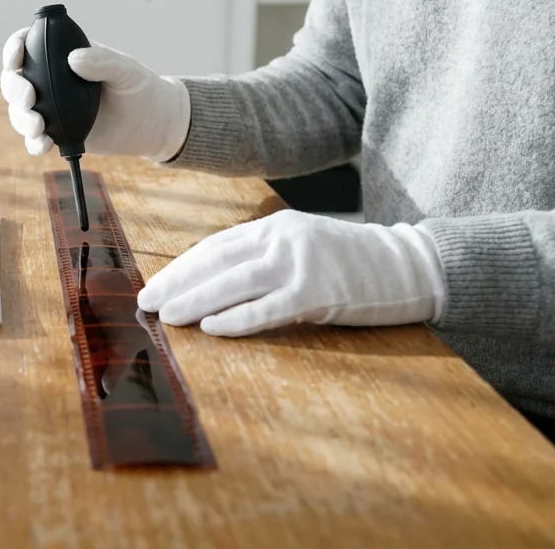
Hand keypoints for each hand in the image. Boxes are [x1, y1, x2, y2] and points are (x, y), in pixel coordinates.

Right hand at [0, 29, 190, 160]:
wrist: (151, 123)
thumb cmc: (138, 87)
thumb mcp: (125, 70)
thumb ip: (102, 62)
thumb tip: (73, 59)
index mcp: (62, 55)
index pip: (28, 44)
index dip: (14, 48)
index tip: (16, 58)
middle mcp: (50, 80)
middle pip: (15, 80)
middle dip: (15, 89)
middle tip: (29, 100)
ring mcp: (51, 107)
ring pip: (20, 111)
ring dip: (21, 119)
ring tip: (39, 128)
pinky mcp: (58, 133)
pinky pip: (35, 138)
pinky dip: (34, 143)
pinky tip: (43, 146)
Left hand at [137, 211, 445, 336]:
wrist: (409, 264)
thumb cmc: (353, 262)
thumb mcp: (304, 245)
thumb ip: (264, 256)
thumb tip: (215, 282)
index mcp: (276, 226)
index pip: (216, 246)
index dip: (181, 267)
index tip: (154, 285)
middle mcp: (283, 239)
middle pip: (216, 262)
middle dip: (177, 283)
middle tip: (145, 302)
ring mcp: (301, 264)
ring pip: (234, 283)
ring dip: (195, 300)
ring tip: (166, 316)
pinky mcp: (318, 293)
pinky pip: (268, 309)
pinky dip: (237, 319)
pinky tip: (211, 328)